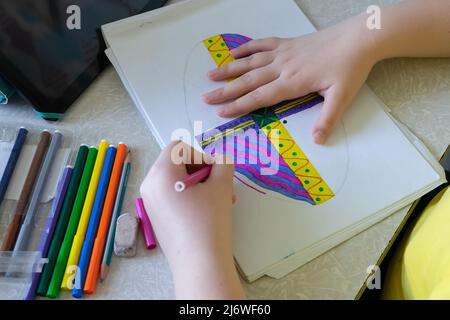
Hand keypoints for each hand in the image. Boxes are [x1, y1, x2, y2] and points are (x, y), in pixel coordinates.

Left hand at [140, 142, 244, 298]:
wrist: (200, 263)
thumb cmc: (209, 220)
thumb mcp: (221, 186)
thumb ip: (223, 164)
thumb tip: (221, 161)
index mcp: (161, 173)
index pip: (179, 147)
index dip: (200, 154)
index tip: (214, 173)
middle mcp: (150, 185)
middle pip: (176, 163)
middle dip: (201, 171)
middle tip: (220, 186)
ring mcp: (150, 202)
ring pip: (176, 180)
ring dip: (199, 184)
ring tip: (219, 200)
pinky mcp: (155, 216)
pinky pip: (171, 195)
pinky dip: (189, 196)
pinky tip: (206, 211)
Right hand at [203, 16, 376, 143]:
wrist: (358, 38)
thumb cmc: (350, 68)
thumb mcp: (341, 97)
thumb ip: (327, 119)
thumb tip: (317, 141)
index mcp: (292, 82)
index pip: (259, 97)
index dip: (239, 105)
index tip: (221, 111)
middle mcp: (282, 67)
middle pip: (248, 80)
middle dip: (225, 91)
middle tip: (205, 97)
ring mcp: (283, 53)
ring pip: (250, 62)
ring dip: (229, 69)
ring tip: (210, 75)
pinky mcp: (287, 43)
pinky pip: (261, 44)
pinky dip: (246, 48)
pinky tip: (234, 52)